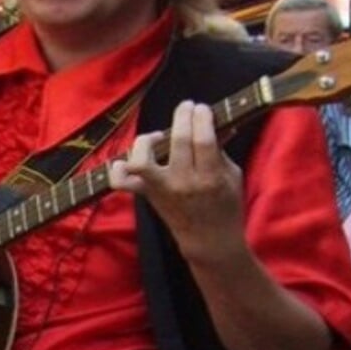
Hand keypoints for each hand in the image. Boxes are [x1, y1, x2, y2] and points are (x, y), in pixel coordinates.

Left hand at [108, 100, 247, 266]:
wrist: (208, 241)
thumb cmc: (224, 206)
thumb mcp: (232, 176)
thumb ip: (221, 150)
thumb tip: (216, 122)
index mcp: (210, 177)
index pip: (203, 139)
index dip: (201, 117)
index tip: (202, 108)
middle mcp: (183, 183)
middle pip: (178, 141)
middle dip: (182, 116)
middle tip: (186, 107)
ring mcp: (162, 189)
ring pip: (142, 160)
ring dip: (147, 140)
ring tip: (157, 137)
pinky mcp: (147, 195)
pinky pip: (122, 182)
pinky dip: (118, 169)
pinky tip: (128, 159)